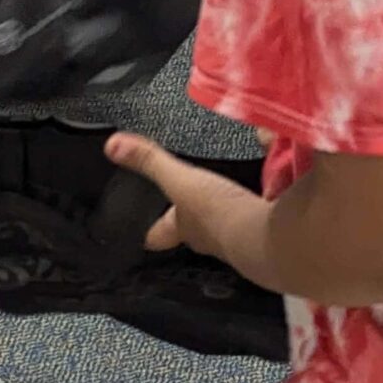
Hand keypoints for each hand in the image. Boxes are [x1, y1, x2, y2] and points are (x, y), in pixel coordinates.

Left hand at [105, 132, 266, 257]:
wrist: (270, 237)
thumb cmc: (217, 213)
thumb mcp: (180, 181)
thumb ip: (150, 161)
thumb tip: (112, 145)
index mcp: (184, 228)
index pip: (160, 234)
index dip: (151, 230)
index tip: (144, 232)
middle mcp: (210, 237)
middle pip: (195, 229)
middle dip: (191, 215)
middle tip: (189, 201)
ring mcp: (240, 237)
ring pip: (228, 222)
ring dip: (227, 208)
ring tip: (228, 191)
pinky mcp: (269, 231)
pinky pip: (261, 216)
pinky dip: (263, 202)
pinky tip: (271, 188)